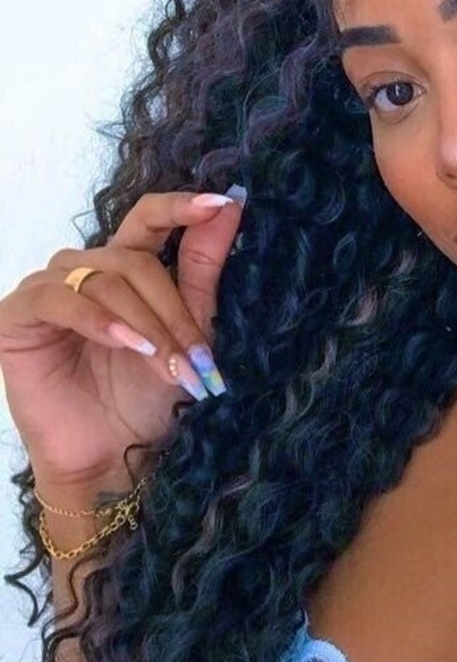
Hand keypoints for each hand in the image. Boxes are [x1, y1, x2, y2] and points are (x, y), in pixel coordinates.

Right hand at [0, 188, 245, 486]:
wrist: (112, 457)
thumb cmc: (148, 400)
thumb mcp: (188, 333)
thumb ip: (202, 269)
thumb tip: (230, 204)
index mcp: (126, 267)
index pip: (148, 216)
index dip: (182, 206)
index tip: (223, 203)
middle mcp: (85, 270)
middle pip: (136, 261)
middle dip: (174, 311)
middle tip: (200, 359)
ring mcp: (49, 290)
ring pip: (105, 281)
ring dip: (148, 325)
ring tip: (171, 368)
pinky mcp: (18, 316)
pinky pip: (59, 300)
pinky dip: (100, 322)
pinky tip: (128, 345)